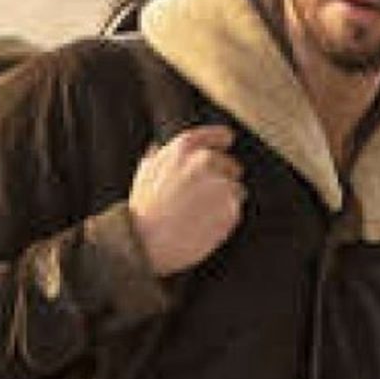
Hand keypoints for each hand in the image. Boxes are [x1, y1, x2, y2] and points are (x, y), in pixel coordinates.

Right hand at [129, 124, 245, 275]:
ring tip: (200, 216)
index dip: (222, 141)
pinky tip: (204, 226)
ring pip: (236, 191)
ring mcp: (221, 185)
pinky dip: (225, 219)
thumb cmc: (143, 211)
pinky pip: (236, 212)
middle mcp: (206, 161)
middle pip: (231, 166)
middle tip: (202, 199)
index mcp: (184, 148)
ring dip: (224, 202)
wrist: (147, 242)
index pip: (218, 135)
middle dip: (222, 180)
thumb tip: (159, 148)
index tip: (226, 143)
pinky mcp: (231, 209)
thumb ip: (158, 156)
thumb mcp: (144, 173)